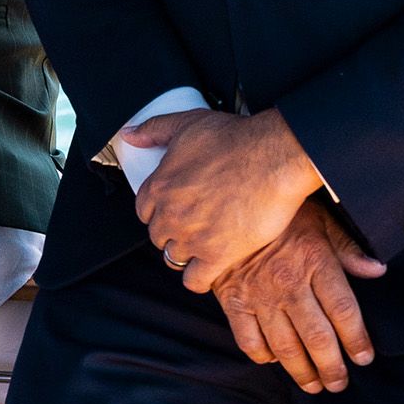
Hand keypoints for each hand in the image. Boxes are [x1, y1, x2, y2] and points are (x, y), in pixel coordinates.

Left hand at [126, 105, 325, 290]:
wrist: (273, 158)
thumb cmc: (236, 140)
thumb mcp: (187, 123)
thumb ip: (154, 129)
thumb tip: (130, 134)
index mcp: (159, 186)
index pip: (143, 210)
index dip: (158, 211)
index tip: (172, 210)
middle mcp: (170, 215)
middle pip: (158, 236)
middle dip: (171, 232)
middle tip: (192, 225)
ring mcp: (192, 238)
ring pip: (173, 258)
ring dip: (184, 253)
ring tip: (201, 245)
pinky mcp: (218, 256)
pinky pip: (194, 280)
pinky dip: (198, 278)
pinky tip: (207, 268)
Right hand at [212, 200, 388, 393]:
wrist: (224, 206)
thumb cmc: (281, 213)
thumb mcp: (320, 219)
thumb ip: (348, 247)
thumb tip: (378, 271)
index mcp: (314, 261)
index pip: (343, 311)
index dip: (357, 340)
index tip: (364, 358)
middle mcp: (288, 283)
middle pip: (318, 338)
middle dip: (332, 367)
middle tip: (339, 383)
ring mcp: (258, 295)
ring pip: (285, 347)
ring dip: (302, 372)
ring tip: (314, 385)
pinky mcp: (233, 301)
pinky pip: (249, 340)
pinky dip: (263, 356)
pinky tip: (274, 359)